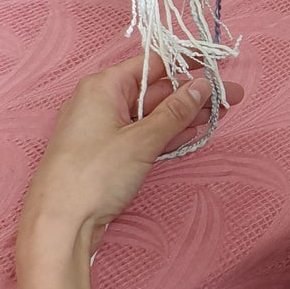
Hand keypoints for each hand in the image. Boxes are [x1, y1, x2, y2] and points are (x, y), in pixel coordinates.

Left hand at [18, 55, 243, 261]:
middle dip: (194, 93)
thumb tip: (202, 86)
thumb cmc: (93, 176)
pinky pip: (144, 134)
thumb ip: (176, 111)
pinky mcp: (108, 153)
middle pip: (156, 89)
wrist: (58, 226)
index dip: (188, 62)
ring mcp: (104, 129)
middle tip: (231, 97)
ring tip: (221, 114)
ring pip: (152, 113)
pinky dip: (168, 133)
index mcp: (104, 87)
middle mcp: (102, 102)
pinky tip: (193, 132)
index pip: (153, 63)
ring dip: (185, 114)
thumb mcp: (141, 140)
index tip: (217, 64)